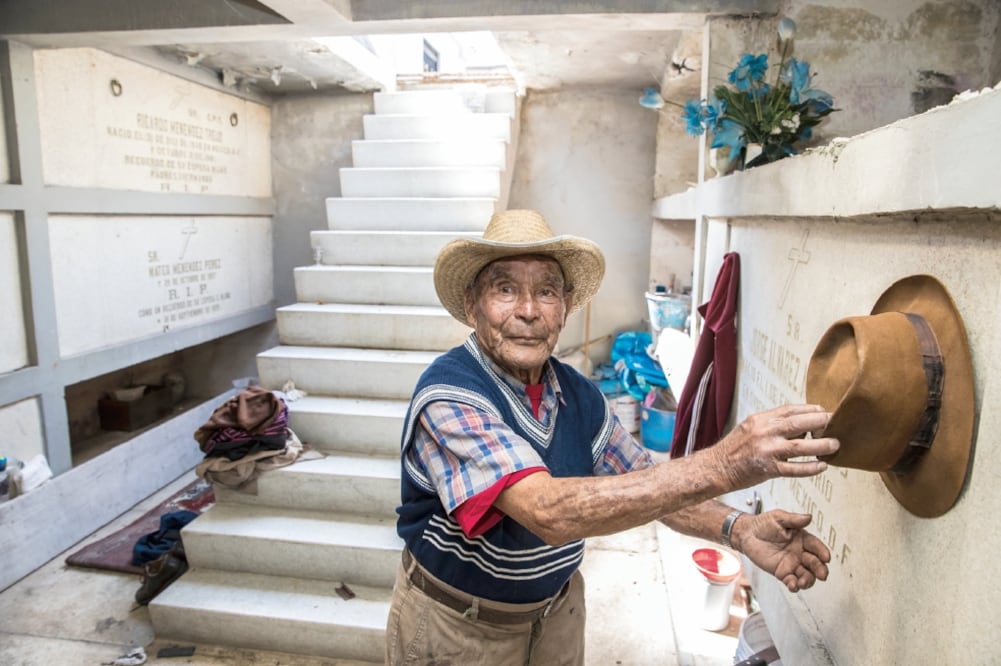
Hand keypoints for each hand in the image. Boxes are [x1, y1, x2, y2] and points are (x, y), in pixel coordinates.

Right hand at [710, 404, 838, 488]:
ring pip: (801, 447)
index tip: (823, 411)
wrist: (716, 467)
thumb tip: (799, 425)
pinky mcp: (769, 469)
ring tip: (835, 444)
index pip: (790, 410)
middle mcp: (764, 433)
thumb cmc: (734, 449)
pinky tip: (822, 465)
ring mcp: (767, 451)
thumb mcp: (749, 427)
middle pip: (799, 424)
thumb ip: (772, 424)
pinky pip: (795, 469)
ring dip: (822, 445)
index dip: (810, 410)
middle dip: (820, 422)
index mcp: (760, 420)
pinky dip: (810, 467)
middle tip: (835, 423)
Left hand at [731, 510, 830, 591]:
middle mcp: (800, 553)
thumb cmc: (764, 524)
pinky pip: (791, 581)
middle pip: (814, 563)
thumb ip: (794, 519)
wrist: (747, 533)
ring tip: (804, 582)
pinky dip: (794, 585)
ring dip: (808, 580)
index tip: (826, 557)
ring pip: (806, 575)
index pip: (816, 546)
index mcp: (802, 539)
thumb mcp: (779, 517)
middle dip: (819, 569)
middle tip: (822, 575)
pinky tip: (793, 585)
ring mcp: (792, 564)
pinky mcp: (782, 572)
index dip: (822, 552)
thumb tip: (809, 517)